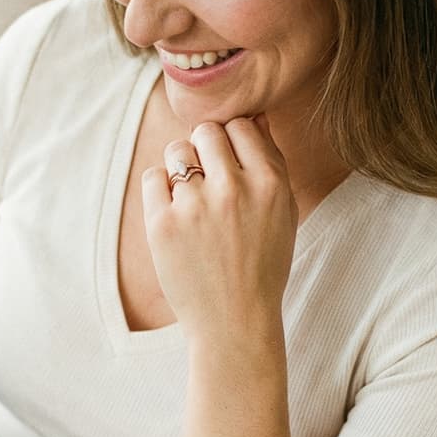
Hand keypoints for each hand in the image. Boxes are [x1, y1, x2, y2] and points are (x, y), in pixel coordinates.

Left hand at [140, 113, 297, 343]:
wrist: (234, 321)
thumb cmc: (262, 265)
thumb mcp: (283, 213)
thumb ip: (270, 162)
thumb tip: (252, 115)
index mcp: (270, 183)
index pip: (241, 125)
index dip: (232, 140)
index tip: (228, 162)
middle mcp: (233, 189)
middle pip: (207, 131)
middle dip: (205, 148)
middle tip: (207, 178)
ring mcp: (195, 206)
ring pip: (177, 150)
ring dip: (181, 165)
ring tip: (190, 196)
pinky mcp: (162, 224)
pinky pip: (152, 177)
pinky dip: (160, 188)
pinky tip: (173, 211)